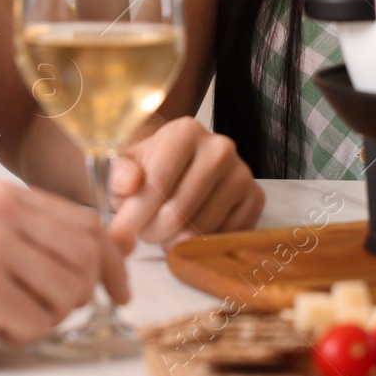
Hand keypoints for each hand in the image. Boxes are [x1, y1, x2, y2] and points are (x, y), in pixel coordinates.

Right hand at [0, 180, 129, 367]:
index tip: (119, 292)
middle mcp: (0, 210)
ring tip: (7, 314)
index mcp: (6, 195)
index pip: (89, 222)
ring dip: (47, 318)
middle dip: (80, 295)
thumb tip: (123, 244)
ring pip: (69, 292)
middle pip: (86, 255)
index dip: (111, 263)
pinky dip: (22, 334)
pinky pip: (39, 322)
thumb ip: (53, 242)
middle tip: (46, 311)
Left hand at [107, 117, 263, 249]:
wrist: (179, 167)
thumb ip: (120, 175)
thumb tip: (128, 185)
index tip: (124, 229)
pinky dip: (203, 243)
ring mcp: (242, 173)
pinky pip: (225, 236)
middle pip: (180, 209)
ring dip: (175, 241)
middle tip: (145, 233)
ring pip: (202, 228)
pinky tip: (189, 232)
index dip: (136, 214)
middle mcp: (220, 147)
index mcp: (186, 131)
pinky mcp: (255, 197)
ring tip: (164, 233)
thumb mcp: (126, 167)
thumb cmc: (148, 168)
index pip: (158, 183)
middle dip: (154, 231)